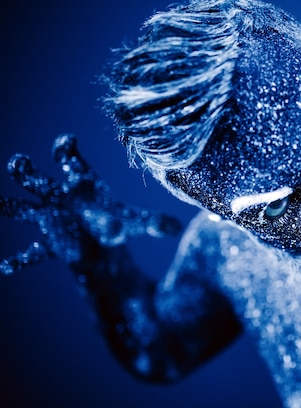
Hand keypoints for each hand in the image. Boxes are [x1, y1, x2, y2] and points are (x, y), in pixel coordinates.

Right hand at [1, 135, 181, 274]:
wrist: (103, 242)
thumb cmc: (116, 220)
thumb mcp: (135, 221)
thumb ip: (153, 223)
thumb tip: (176, 227)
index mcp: (80, 183)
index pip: (68, 157)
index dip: (64, 148)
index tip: (66, 140)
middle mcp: (59, 197)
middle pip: (35, 177)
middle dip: (25, 170)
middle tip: (20, 163)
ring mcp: (50, 219)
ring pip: (20, 208)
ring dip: (7, 205)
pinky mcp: (50, 243)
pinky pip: (32, 253)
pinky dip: (21, 259)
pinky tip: (7, 267)